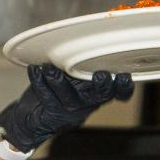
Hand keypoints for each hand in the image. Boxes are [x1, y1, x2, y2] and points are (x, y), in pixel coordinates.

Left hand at [0, 64, 134, 152]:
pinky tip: (34, 70)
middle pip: (99, 96)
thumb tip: (84, 39)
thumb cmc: (58, 93)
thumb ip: (82, 66)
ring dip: (58, 81)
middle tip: (101, 76)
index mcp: (97, 94)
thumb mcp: (75, 80)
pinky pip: (46, 97)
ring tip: (49, 68)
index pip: (117, 93)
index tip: (124, 77)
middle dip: (102, 86)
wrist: (34, 120)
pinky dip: (39, 82)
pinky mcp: (52, 113)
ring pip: (68, 96)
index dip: (124, 88)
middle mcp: (87, 103)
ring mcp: (70, 110)